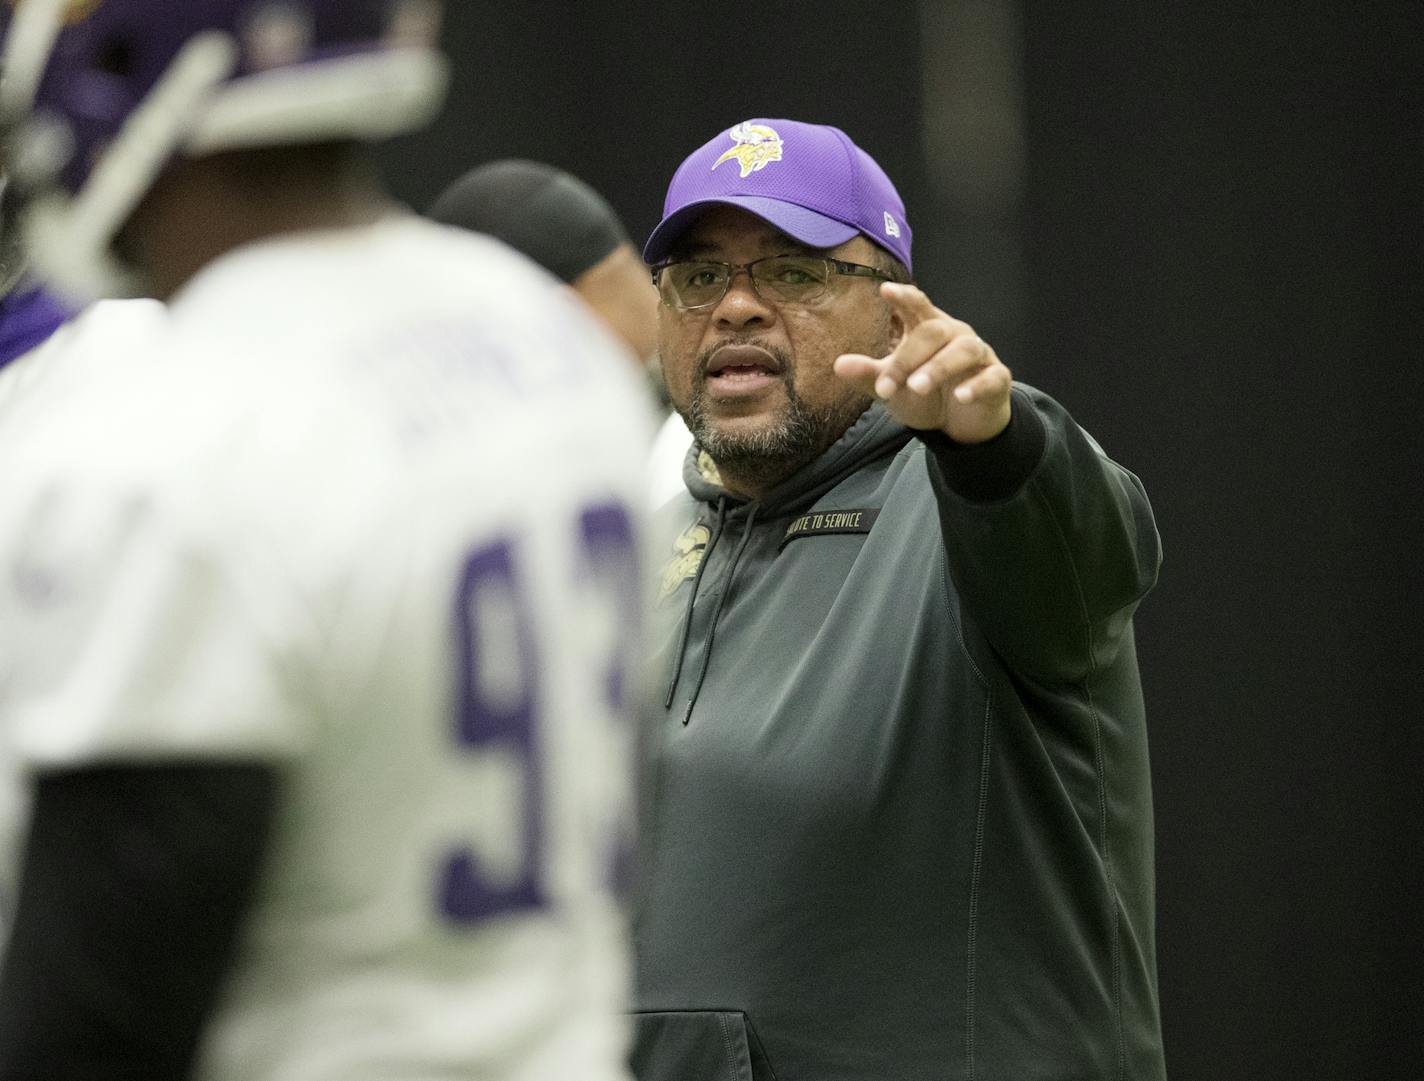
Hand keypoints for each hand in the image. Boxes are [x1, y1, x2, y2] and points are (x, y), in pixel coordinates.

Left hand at [833, 283, 1011, 443]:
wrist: (958, 424)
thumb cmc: (924, 396)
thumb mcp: (892, 388)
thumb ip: (869, 375)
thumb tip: (837, 365)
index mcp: (928, 329)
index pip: (918, 305)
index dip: (904, 297)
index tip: (885, 290)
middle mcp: (955, 335)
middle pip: (934, 332)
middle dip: (908, 359)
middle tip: (886, 387)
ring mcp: (979, 355)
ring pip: (964, 350)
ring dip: (939, 367)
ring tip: (917, 387)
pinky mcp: (997, 379)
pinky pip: (991, 376)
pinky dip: (976, 385)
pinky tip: (960, 396)